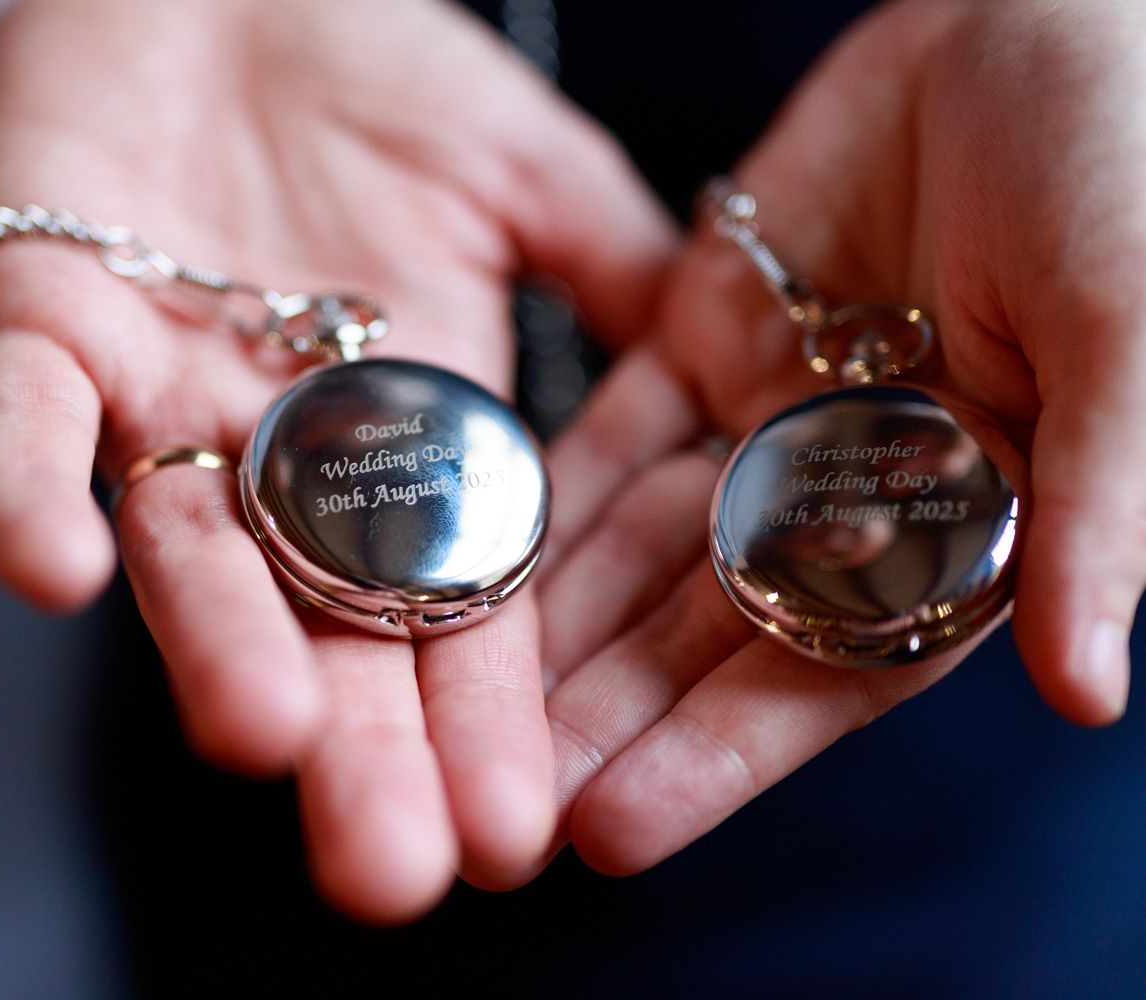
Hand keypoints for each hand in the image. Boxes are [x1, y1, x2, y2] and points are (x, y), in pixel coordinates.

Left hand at [0, 0, 674, 920]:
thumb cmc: (380, 64)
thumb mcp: (524, 169)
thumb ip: (612, 264)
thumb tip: (735, 346)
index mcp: (414, 419)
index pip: (460, 596)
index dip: (489, 709)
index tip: (529, 818)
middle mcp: (292, 444)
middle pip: (327, 622)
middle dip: (362, 746)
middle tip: (398, 869)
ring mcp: (166, 387)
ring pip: (190, 553)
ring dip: (221, 650)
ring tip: (270, 746)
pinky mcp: (44, 315)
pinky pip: (27, 423)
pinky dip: (31, 494)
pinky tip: (59, 572)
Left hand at [535, 0, 1145, 876]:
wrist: (1045, 14)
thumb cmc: (1124, 161)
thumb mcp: (1126, 330)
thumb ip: (1101, 505)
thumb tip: (1090, 687)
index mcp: (960, 514)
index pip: (828, 669)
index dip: (723, 754)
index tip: (618, 829)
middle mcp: (852, 485)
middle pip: (710, 626)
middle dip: (611, 710)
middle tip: (506, 799)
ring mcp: (769, 410)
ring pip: (644, 538)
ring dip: (560, 622)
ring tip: (461, 704)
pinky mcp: (706, 329)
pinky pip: (613, 424)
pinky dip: (552, 491)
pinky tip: (476, 557)